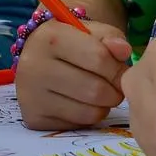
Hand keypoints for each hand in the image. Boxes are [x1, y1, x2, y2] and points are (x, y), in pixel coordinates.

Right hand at [15, 20, 131, 129]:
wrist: (36, 57)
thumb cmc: (70, 42)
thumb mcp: (90, 31)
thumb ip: (111, 37)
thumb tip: (124, 51)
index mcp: (50, 37)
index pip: (99, 58)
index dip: (118, 68)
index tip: (122, 71)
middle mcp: (34, 66)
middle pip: (95, 90)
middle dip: (115, 91)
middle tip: (116, 87)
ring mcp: (31, 94)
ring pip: (89, 112)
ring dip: (104, 106)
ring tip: (101, 94)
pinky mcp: (33, 117)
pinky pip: (77, 124)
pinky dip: (88, 116)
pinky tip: (84, 103)